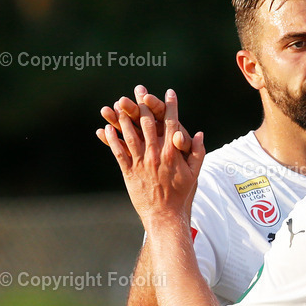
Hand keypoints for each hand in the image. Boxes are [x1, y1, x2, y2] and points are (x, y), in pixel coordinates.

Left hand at [102, 89, 205, 228]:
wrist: (165, 215)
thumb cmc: (181, 195)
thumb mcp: (194, 174)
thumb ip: (197, 153)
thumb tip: (198, 134)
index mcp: (172, 153)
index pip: (172, 124)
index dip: (171, 107)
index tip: (170, 93)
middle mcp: (155, 154)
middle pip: (148, 124)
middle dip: (143, 106)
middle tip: (139, 91)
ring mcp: (141, 162)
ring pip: (130, 134)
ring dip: (123, 119)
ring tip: (118, 106)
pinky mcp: (129, 171)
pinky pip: (118, 152)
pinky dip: (112, 139)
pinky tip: (106, 129)